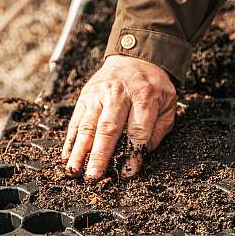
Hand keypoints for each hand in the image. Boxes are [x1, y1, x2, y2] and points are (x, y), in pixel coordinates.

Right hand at [62, 55, 176, 181]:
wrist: (134, 59)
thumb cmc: (152, 87)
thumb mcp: (167, 105)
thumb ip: (159, 130)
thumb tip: (142, 153)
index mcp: (144, 96)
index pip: (137, 130)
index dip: (132, 153)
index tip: (127, 172)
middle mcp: (118, 94)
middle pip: (108, 128)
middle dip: (99, 155)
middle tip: (93, 176)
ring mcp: (98, 95)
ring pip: (87, 126)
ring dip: (79, 151)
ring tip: (74, 171)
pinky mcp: (85, 97)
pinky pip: (76, 121)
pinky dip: (70, 140)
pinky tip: (66, 156)